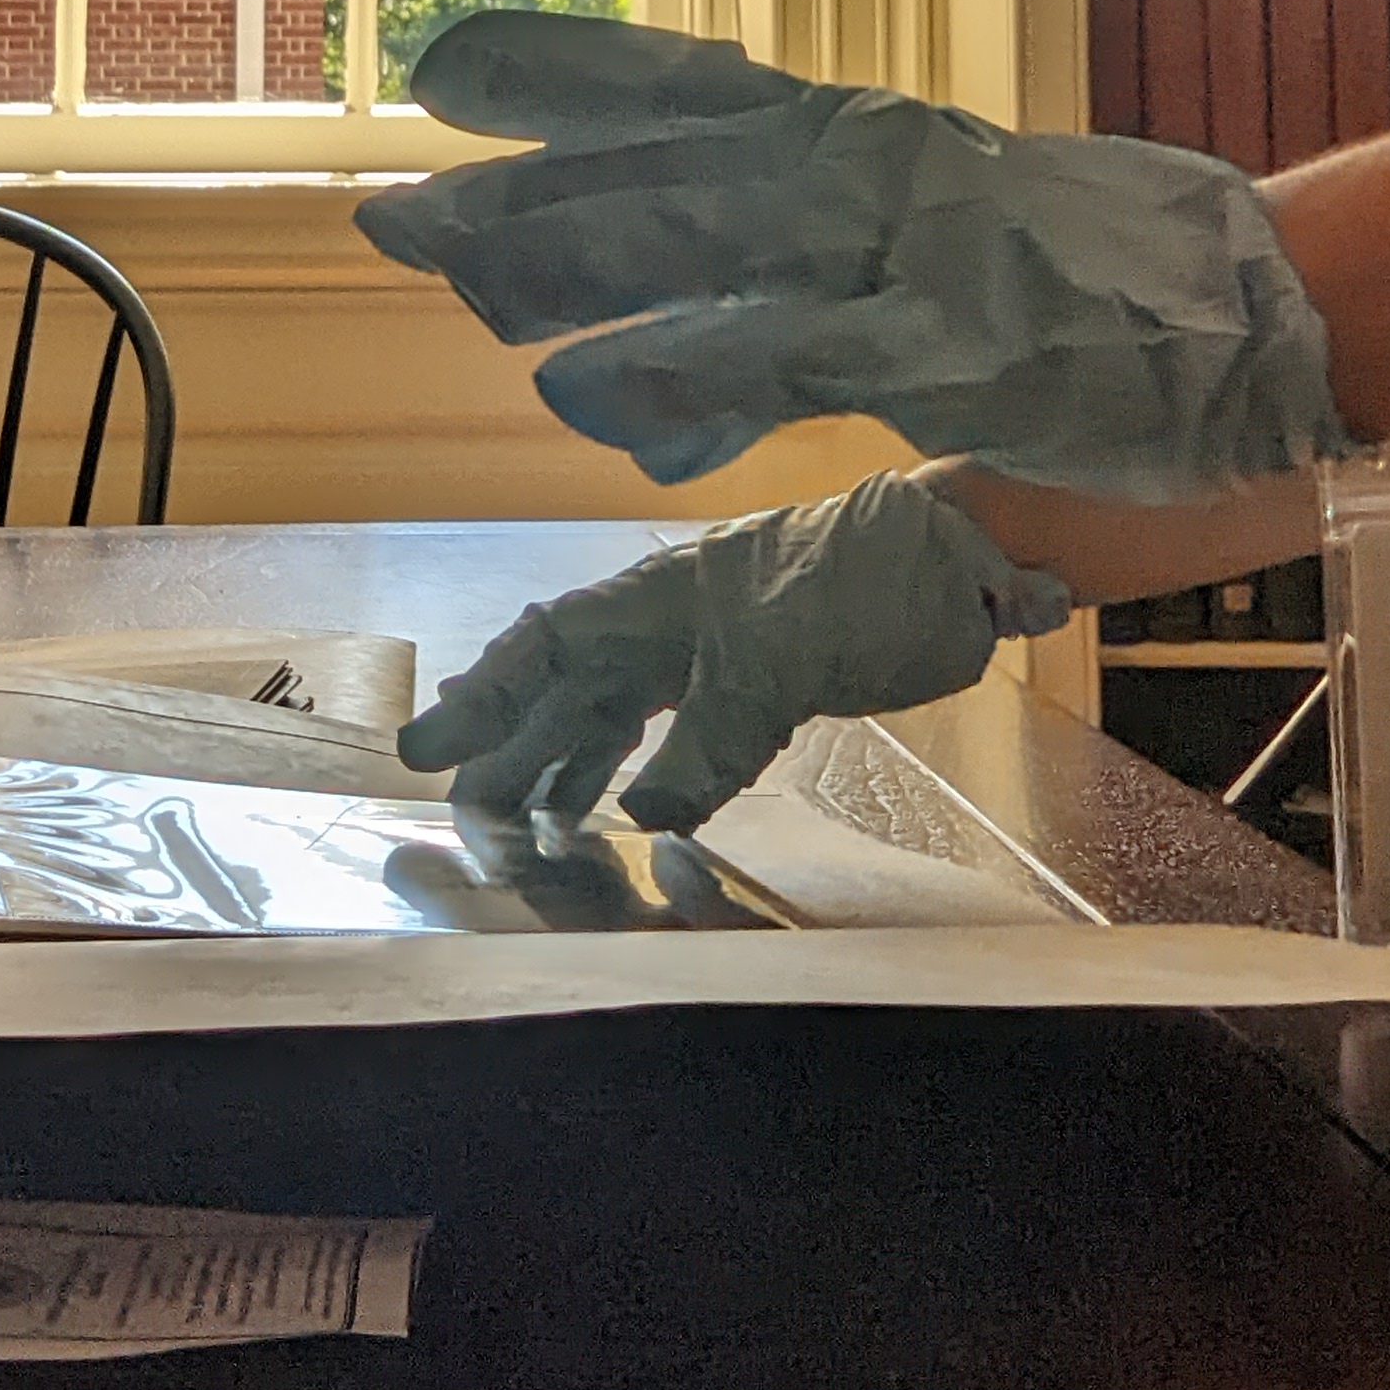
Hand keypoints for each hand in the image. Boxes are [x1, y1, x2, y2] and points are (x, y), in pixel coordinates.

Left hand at [356, 13, 1357, 502]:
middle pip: (661, 167)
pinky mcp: (945, 348)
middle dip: (519, 194)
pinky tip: (591, 397)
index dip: (561, 67)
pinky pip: (789, 358)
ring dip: (568, 265)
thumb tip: (721, 265)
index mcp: (871, 136)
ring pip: (704, 241)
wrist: (1276, 305)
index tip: (442, 61)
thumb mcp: (956, 220)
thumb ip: (835, 232)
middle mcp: (872, 171)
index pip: (688, 79)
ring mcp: (905, 253)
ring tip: (446, 286)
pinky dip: (685, 368)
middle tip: (389, 219)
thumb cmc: (1113, 274)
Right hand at [395, 472, 1072, 834]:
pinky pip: (676, 737)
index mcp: (657, 599)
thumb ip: (711, 740)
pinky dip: (638, 774)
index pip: (549, 644)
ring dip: (566, 765)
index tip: (430, 748)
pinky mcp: (760, 690)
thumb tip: (644, 815)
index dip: (487, 696)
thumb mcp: (778, 661)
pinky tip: (620, 814)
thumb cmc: (861, 583)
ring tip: (520, 826)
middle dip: (509, 742)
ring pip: (615, 714)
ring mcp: (714, 657)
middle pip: (568, 686)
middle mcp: (671, 626)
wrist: (958, 563)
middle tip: (456, 807)